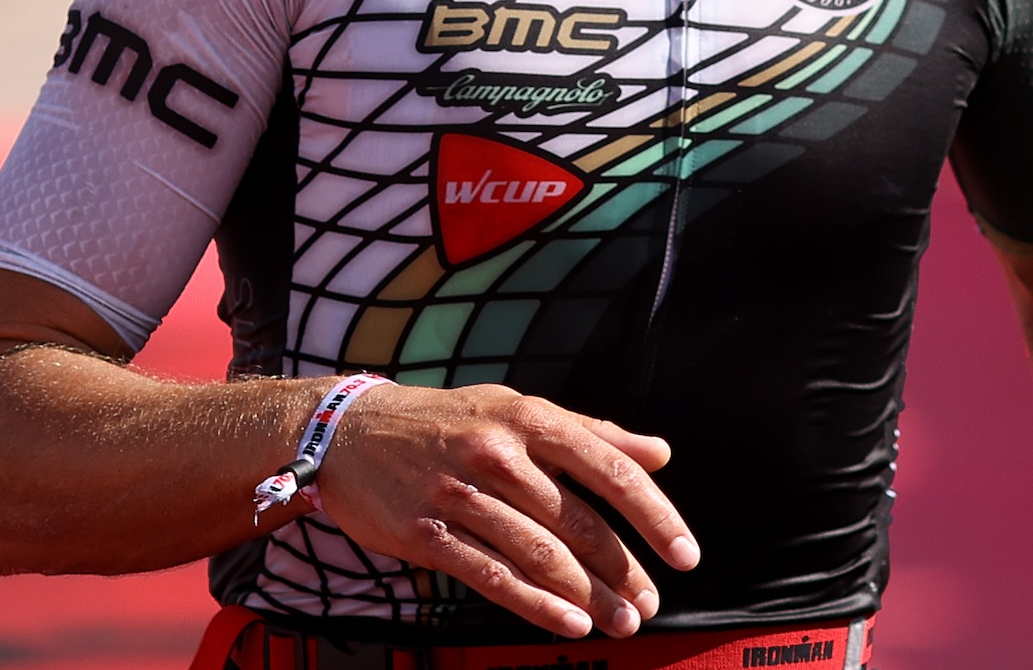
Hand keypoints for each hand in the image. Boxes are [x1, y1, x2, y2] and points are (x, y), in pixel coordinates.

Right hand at [313, 382, 698, 639]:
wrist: (349, 432)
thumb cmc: (447, 421)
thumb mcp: (516, 409)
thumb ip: (591, 432)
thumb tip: (660, 451)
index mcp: (528, 417)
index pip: (608, 467)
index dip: (653, 514)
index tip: (683, 553)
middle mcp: (498, 453)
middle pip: (578, 521)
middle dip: (623, 570)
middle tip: (651, 602)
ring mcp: (460, 494)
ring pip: (540, 555)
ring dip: (588, 595)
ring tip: (620, 621)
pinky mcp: (426, 534)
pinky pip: (492, 576)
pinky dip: (536, 606)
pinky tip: (569, 623)